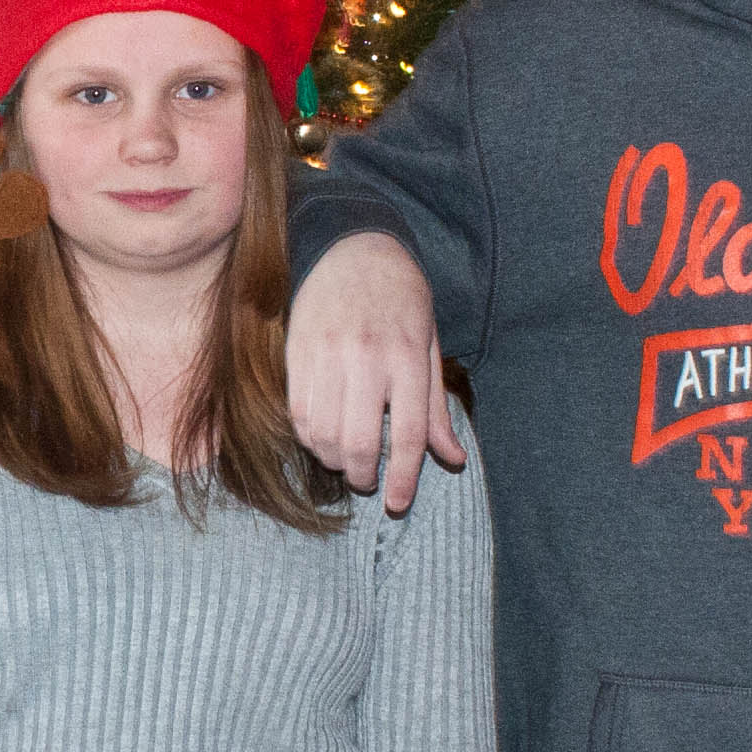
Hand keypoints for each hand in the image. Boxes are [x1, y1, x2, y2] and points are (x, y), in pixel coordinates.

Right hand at [285, 233, 463, 513]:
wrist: (353, 249)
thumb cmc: (401, 300)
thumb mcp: (430, 347)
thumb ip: (435, 407)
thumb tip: (453, 459)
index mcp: (408, 358)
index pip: (410, 434)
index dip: (405, 478)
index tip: (398, 503)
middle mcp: (367, 359)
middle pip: (361, 442)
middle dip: (364, 476)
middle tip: (368, 483)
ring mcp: (327, 356)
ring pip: (323, 434)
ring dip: (333, 461)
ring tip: (345, 462)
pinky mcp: (297, 353)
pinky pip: (298, 413)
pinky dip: (308, 438)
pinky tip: (320, 439)